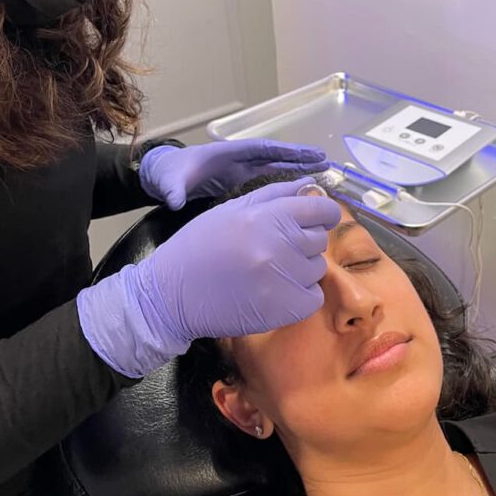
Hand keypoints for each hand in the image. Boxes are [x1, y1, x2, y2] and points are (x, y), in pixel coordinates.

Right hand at [76, 179, 341, 377]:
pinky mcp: (287, 309)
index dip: (324, 214)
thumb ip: (276, 194)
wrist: (171, 294)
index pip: (324, 211)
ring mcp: (286, 279)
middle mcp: (282, 245)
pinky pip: (313, 297)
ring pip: (317, 269)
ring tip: (268, 272)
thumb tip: (311, 186)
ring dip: (300, 270)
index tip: (316, 220)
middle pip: (320, 240)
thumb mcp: (232, 209)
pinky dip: (299, 297)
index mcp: (269, 216)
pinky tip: (273, 293)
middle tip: (274, 250)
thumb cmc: (199, 245)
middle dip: (303, 242)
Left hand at [139, 138, 329, 209]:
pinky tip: (304, 186)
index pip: (259, 149)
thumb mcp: (169, 181)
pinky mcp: (242, 180)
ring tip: (323, 169)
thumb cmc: (168, 173)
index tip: (303, 154)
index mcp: (226, 153)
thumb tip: (174, 201)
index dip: (282, 151)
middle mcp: (239, 158)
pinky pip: (270, 178)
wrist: (163, 176)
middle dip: (299, 156)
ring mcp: (242, 169)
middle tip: (325, 159)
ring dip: (299, 167)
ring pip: (276, 166)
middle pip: (275, 155)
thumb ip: (173, 190)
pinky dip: (288, 180)